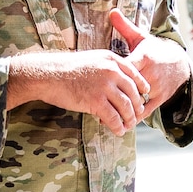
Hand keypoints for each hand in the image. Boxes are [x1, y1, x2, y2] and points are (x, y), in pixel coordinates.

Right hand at [6, 49, 153, 135]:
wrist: (48, 75)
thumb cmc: (66, 69)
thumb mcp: (91, 60)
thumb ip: (106, 68)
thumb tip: (116, 82)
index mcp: (111, 59)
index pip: (135, 75)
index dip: (141, 87)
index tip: (144, 96)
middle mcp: (112, 71)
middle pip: (133, 93)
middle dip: (137, 107)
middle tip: (136, 115)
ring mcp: (105, 86)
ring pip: (126, 107)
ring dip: (129, 119)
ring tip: (128, 126)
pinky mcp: (96, 101)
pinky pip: (113, 117)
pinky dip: (118, 126)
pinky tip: (118, 131)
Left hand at [107, 10, 192, 112]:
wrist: (180, 64)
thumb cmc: (154, 50)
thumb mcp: (141, 37)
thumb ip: (124, 26)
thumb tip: (112, 11)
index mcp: (144, 58)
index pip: (127, 67)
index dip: (114, 75)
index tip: (98, 81)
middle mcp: (151, 74)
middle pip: (130, 87)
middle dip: (114, 95)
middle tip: (93, 101)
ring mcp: (157, 88)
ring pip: (137, 101)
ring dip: (122, 109)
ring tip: (103, 116)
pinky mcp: (161, 98)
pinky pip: (146, 111)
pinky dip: (133, 117)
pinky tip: (119, 121)